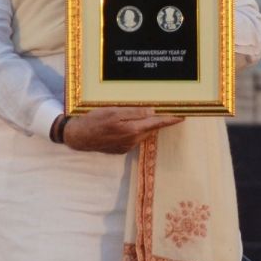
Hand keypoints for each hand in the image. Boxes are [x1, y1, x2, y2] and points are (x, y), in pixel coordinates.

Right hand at [61, 107, 183, 153]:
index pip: (156, 123)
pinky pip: (133, 138)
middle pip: (151, 128)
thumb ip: (134, 112)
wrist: (78, 137)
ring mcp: (127, 146)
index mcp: (132, 130)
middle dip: (158, 121)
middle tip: (166, 111)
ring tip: (145, 115)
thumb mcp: (113, 111)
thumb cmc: (94, 120)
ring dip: (145, 125)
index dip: (170, 119)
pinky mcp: (121, 149)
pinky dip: (135, 130)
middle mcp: (132, 140)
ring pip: (142, 133)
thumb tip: (152, 111)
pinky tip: (128, 124)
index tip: (182, 116)